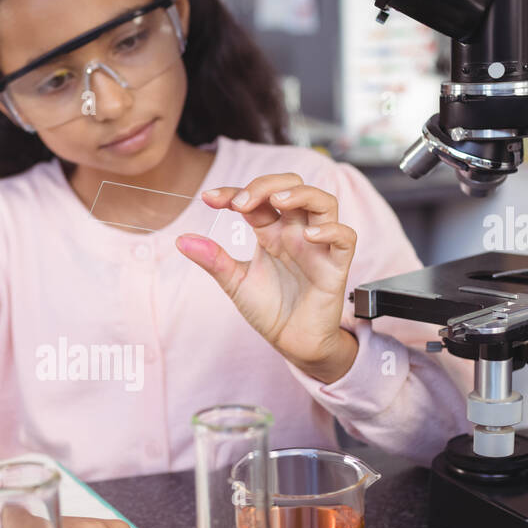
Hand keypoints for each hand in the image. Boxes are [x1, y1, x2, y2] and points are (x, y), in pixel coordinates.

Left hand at [176, 174, 359, 383]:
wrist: (291, 342)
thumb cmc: (270, 309)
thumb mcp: (235, 282)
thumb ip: (213, 260)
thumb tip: (181, 240)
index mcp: (271, 231)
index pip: (257, 198)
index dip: (234, 192)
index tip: (209, 198)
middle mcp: (295, 232)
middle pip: (293, 187)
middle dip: (267, 185)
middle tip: (241, 202)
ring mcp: (318, 246)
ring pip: (324, 202)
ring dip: (301, 195)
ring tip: (277, 202)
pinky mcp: (336, 266)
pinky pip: (345, 238)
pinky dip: (330, 231)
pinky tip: (308, 237)